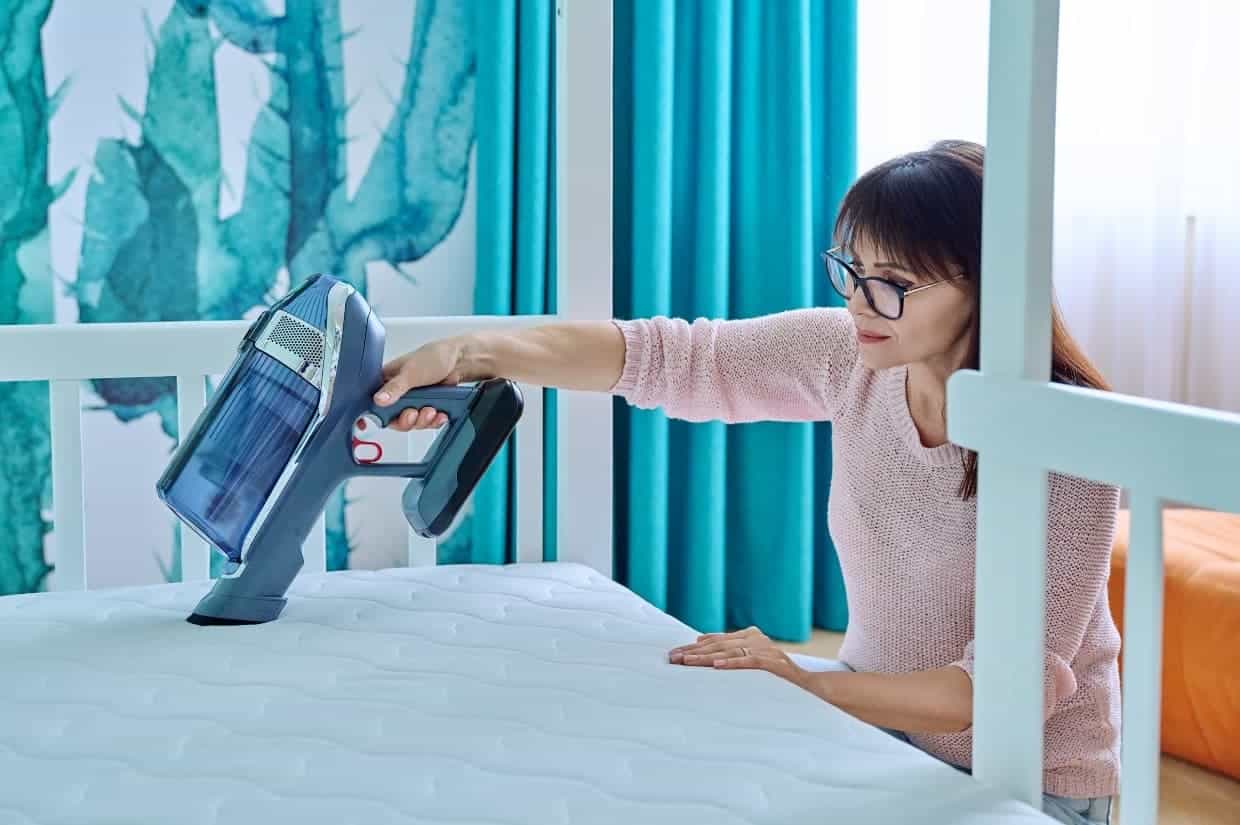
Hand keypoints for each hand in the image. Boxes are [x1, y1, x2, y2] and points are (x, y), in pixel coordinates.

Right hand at [373, 337, 474, 430]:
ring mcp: (414, 402)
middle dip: (407, 420)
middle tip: (414, 413)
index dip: (381, 415)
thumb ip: (394, 387)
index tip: (389, 418)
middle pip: (394, 418)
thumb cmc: (433, 357)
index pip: (376, 404)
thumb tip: (379, 399)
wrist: (459, 360)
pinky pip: (427, 422)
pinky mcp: (427, 407)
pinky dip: (434, 421)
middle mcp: (398, 394)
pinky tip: (440, 413)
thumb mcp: (411, 372)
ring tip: (431, 410)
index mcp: (387, 382)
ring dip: (423, 420)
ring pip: (412, 422)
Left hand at [668, 626, 810, 688]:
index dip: (692, 647)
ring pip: (729, 652)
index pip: (715, 640)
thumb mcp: (750, 658)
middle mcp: (756, 638)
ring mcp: (766, 650)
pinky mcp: (773, 663)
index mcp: (749, 635)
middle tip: (672, 659)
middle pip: (718, 645)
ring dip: (705, 658)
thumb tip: (698, 640)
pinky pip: (748, 662)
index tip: (673, 654)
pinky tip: (716, 666)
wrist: (809, 688)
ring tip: (687, 662)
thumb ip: (728, 649)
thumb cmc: (775, 676)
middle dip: (693, 653)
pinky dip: (732, 663)